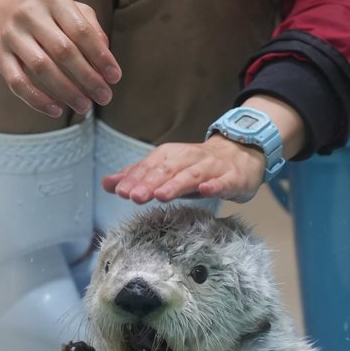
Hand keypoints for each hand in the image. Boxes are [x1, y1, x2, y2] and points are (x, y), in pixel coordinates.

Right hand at [0, 0, 120, 116]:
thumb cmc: (48, 15)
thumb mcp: (70, 10)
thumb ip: (92, 29)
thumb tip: (106, 57)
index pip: (81, 31)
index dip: (100, 56)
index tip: (115, 77)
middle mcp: (29, 13)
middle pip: (63, 51)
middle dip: (88, 78)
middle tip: (104, 97)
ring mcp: (11, 34)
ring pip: (41, 67)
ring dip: (66, 91)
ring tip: (85, 106)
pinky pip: (17, 81)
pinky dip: (37, 99)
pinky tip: (57, 110)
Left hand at [103, 135, 266, 203]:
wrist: (241, 154)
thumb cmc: (199, 167)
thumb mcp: (168, 170)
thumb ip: (139, 177)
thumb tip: (107, 183)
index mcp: (172, 156)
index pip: (150, 166)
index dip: (136, 178)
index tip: (121, 191)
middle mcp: (190, 158)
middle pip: (168, 170)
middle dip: (150, 182)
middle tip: (134, 196)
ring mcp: (212, 167)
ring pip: (192, 175)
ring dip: (176, 184)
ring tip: (161, 196)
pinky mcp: (232, 177)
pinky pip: (223, 181)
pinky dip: (214, 185)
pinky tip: (205, 190)